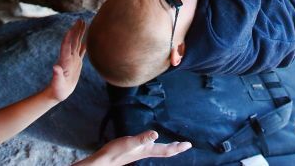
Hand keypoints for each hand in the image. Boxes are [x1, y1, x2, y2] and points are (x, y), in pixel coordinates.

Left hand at [46, 19, 85, 101]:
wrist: (58, 93)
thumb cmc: (58, 90)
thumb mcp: (57, 84)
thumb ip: (57, 75)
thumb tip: (55, 67)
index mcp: (65, 61)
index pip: (67, 46)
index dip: (69, 37)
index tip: (72, 27)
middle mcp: (68, 57)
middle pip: (73, 41)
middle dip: (76, 30)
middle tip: (80, 20)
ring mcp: (72, 59)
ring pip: (77, 43)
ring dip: (80, 33)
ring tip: (84, 23)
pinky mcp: (76, 63)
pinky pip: (81, 51)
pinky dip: (84, 44)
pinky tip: (87, 40)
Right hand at [77, 130, 191, 164]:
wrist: (105, 160)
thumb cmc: (116, 151)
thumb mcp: (130, 142)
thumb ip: (143, 138)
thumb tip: (156, 134)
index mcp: (148, 150)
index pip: (167, 150)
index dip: (178, 147)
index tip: (188, 145)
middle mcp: (146, 152)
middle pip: (165, 151)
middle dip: (176, 148)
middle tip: (186, 145)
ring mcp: (141, 152)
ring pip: (159, 150)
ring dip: (168, 147)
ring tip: (175, 145)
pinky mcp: (135, 150)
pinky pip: (151, 148)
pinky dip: (157, 145)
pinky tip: (153, 142)